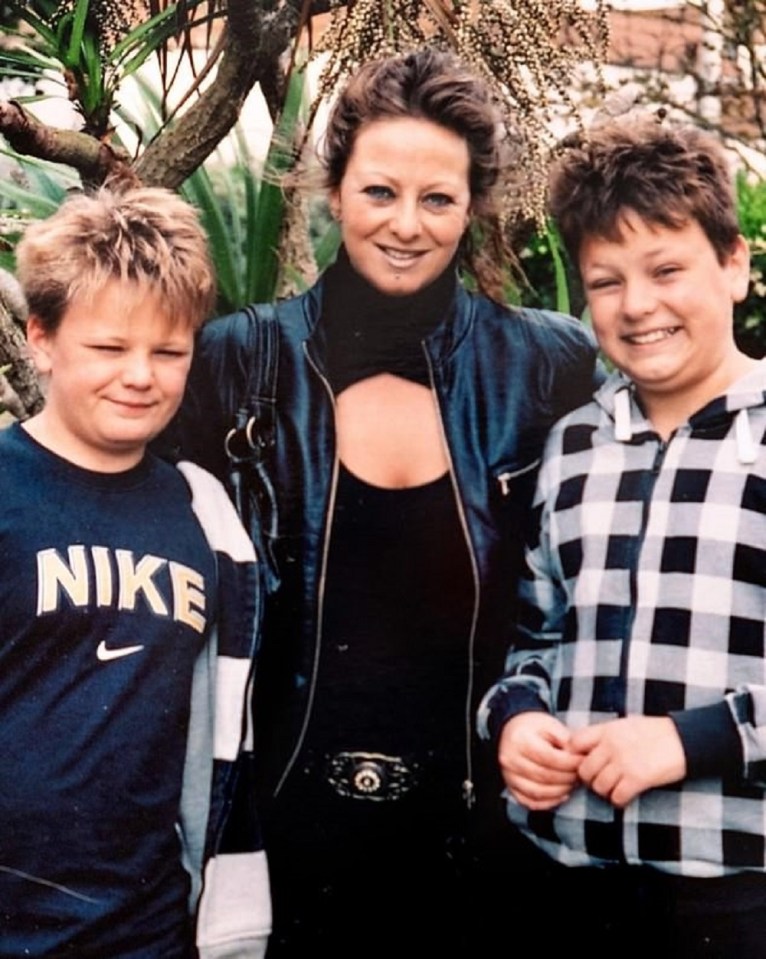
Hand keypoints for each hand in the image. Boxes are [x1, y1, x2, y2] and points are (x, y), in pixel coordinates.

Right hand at [498, 712, 579, 810]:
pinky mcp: (510, 788)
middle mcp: (510, 759)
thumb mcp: (550, 724)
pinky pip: (530, 802)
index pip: (549, 757)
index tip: (583, 761)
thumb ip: (565, 738)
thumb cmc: (532, 727)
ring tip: (572, 783)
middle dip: (568, 778)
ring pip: (538, 792)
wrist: (512, 731)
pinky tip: (561, 794)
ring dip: (560, 791)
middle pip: (544, 776)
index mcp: (520, 740)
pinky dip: (549, 802)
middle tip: (580, 773)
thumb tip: (578, 756)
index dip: (570, 762)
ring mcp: (508, 775)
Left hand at [571, 716, 686, 807]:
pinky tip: (625, 796)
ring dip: (604, 791)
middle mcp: (612, 744)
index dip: (575, 755)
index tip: (583, 762)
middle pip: (584, 769)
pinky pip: (616, 797)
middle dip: (590, 779)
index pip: (575, 742)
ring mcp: (624, 762)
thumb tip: (587, 749)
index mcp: (608, 729)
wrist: (685, 739)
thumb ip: (606, 735)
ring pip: (598, 786)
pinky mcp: (638, 778)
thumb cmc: (656, 732)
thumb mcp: (627, 725)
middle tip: (599, 781)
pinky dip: (619, 800)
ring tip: (614, 789)